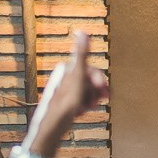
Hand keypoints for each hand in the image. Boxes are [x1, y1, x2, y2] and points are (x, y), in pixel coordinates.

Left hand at [27, 31, 107, 154]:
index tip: (103, 91)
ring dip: (91, 100)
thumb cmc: (65, 103)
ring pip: (86, 92)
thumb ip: (81, 54)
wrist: (53, 126)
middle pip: (89, 82)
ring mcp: (64, 91)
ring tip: (87, 108)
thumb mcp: (77, 76)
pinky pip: (80, 101)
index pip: (90, 70)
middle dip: (95, 92)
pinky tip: (81, 112)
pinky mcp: (64, 103)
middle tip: (97, 102)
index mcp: (66, 70)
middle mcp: (64, 78)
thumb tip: (82, 32)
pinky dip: (84, 106)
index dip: (99, 81)